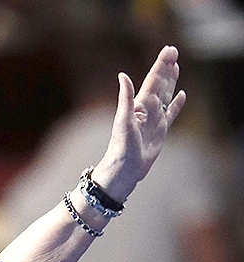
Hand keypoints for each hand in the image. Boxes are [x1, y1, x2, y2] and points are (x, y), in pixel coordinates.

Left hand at [94, 45, 186, 202]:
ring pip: (166, 95)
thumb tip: (123, 75)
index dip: (161, 65)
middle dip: (166, 68)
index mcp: (140, 105)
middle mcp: (148, 110)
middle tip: (173, 51)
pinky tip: (182, 95)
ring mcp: (155, 120)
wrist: (125, 170)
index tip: (169, 50)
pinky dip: (177, 104)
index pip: (153, 80)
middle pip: (160, 84)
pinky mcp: (161, 131)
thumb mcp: (123, 120)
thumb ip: (126, 97)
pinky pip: (171, 114)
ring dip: (171, 81)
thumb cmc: (121, 147)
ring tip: (176, 67)